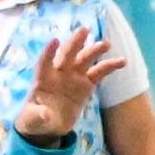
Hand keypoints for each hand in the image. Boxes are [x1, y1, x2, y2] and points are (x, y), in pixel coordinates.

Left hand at [19, 25, 124, 139]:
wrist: (49, 124)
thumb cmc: (35, 119)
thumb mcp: (32, 120)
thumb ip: (37, 116)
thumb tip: (45, 114)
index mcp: (43, 78)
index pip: (45, 62)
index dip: (49, 52)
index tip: (55, 41)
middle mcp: (59, 73)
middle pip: (67, 55)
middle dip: (75, 43)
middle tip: (84, 30)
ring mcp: (74, 77)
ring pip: (85, 60)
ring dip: (94, 50)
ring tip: (106, 44)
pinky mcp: (86, 85)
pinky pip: (99, 73)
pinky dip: (110, 67)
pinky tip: (122, 61)